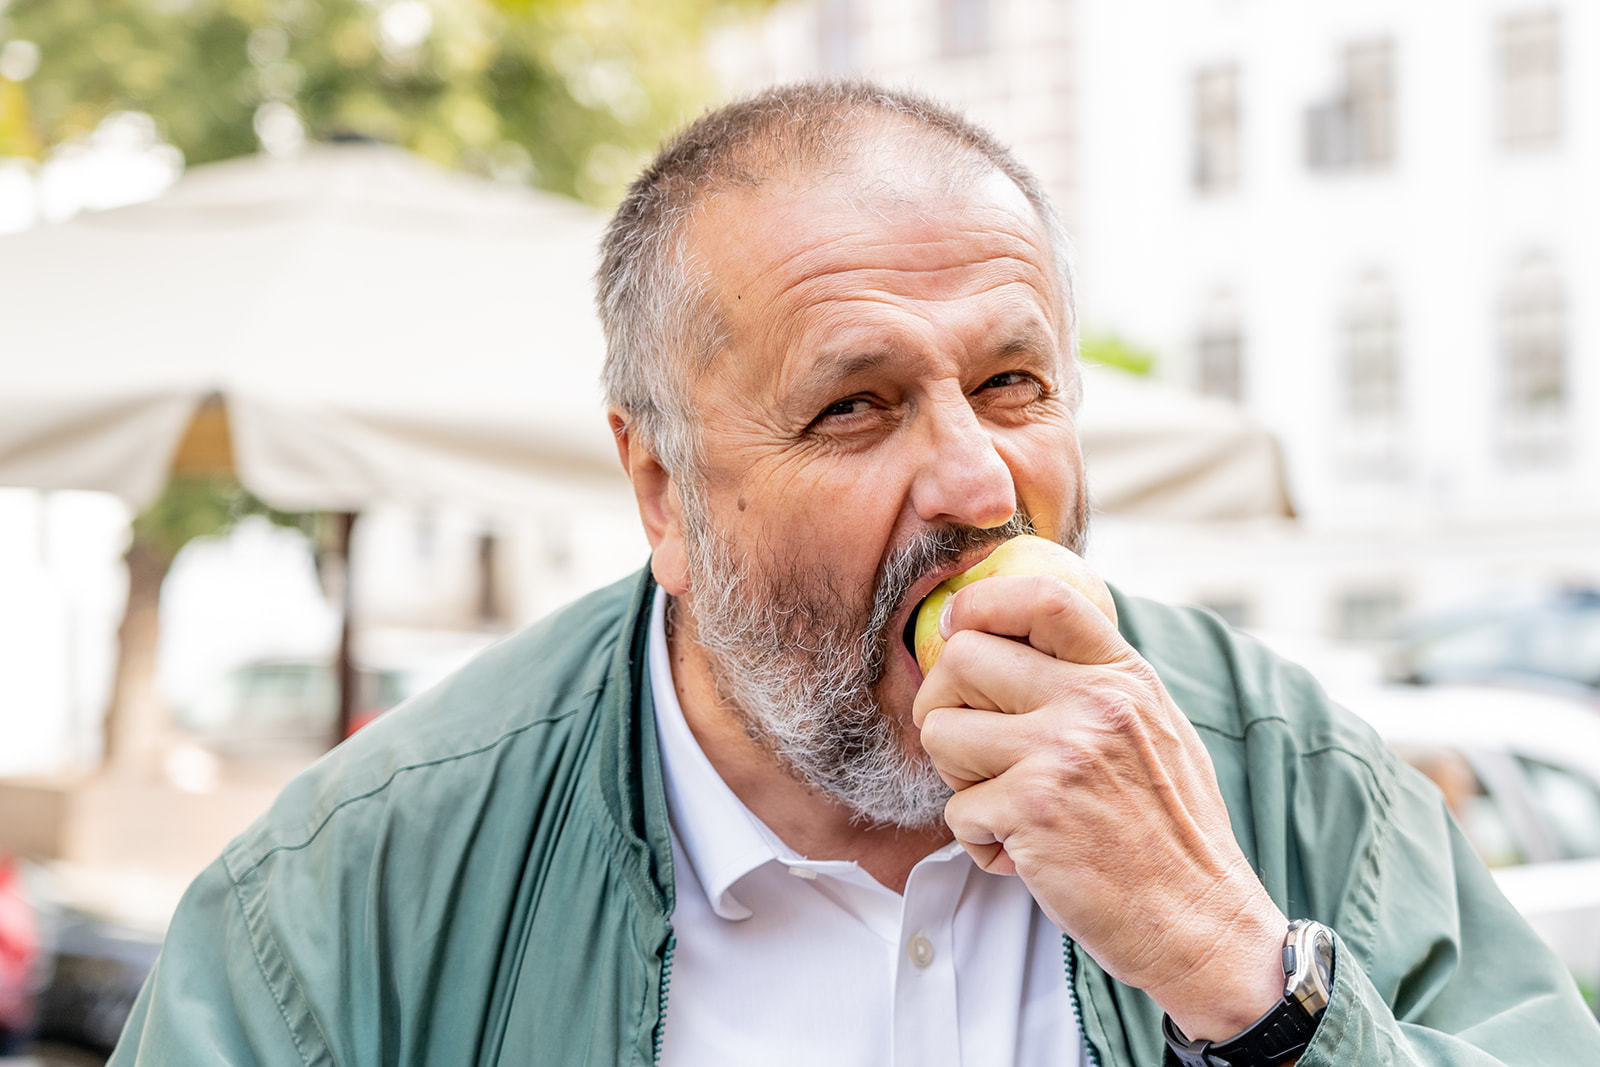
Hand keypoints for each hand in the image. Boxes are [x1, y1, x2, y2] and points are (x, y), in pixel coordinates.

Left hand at [911, 574, 1286, 1039]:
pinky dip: (978, 841)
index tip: (956, 632)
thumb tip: (1002, 639)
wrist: (1202, 923)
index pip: (1040, 596)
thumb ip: (1091, 683)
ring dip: (957, 779)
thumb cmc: (1169, 833)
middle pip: (960, 658)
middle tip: (971, 750)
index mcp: (1123, 676)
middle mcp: (1094, 702)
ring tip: (1006, 807)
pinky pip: (955, 810)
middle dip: (945, 706)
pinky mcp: (1032, 810)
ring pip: (940, 732)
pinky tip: (1024, 856)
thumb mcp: (1153, 730)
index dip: (978, 604)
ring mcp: (1061, 752)